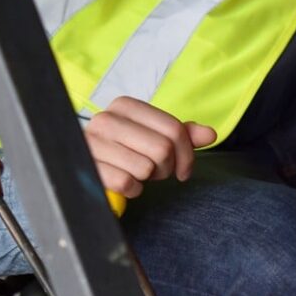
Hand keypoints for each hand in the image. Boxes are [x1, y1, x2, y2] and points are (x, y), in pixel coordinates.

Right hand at [83, 96, 215, 198]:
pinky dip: (132, 189)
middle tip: (154, 170)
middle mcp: (105, 119)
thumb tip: (210, 134)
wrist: (85, 164)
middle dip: (165, 168)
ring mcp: (92, 142)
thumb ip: (181, 135)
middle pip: (162, 149)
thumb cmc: (125, 150)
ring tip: (135, 172)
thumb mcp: (153, 137)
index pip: (174, 129)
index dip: (187, 154)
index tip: (183, 168)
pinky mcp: (88, 167)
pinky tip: (124, 182)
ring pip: (146, 167)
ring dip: (147, 178)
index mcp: (124, 106)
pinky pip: (128, 184)